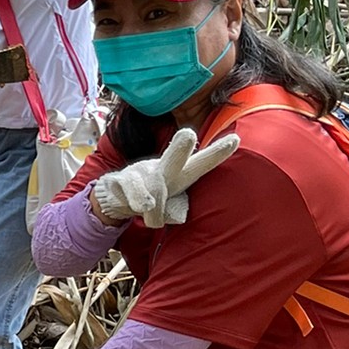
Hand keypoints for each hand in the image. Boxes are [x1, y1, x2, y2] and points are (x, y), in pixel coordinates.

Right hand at [91, 127, 239, 228]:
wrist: (113, 197)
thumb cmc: (149, 197)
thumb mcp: (166, 207)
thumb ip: (175, 209)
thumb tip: (180, 215)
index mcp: (178, 175)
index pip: (200, 163)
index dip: (216, 153)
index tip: (235, 139)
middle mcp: (161, 169)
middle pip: (174, 158)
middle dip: (180, 148)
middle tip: (188, 133)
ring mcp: (140, 172)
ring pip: (152, 188)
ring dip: (153, 207)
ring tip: (149, 209)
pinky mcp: (121, 180)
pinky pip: (133, 194)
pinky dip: (137, 203)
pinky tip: (137, 207)